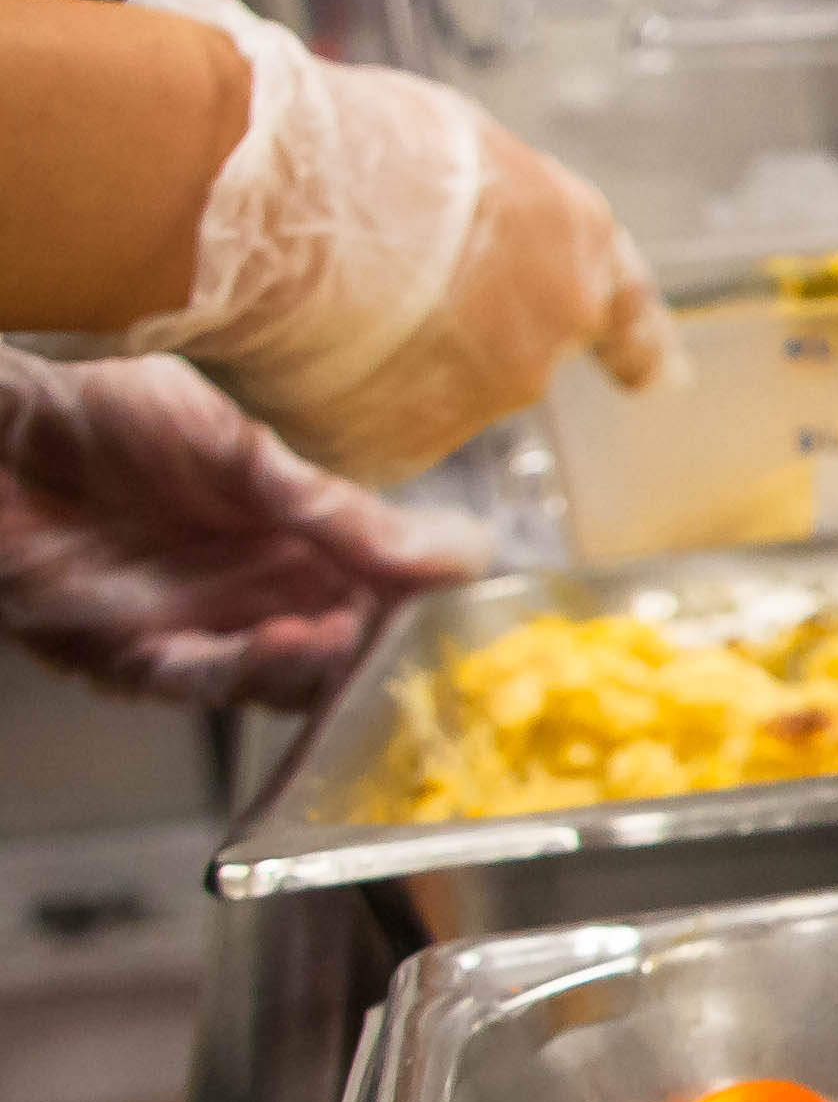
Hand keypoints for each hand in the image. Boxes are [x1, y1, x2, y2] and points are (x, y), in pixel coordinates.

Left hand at [0, 351, 480, 708]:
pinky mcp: (127, 656)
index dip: (421, 607)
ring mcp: (192, 633)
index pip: (378, 597)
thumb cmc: (103, 420)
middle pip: (337, 656)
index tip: (470, 599)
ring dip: (318, 666)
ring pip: (274, 680)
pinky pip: (195, 679)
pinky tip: (290, 641)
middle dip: (378, 654)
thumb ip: (332, 508)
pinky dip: (245, 667)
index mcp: (291, 548)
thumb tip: (457, 549)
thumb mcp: (236, 448)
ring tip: (352, 638)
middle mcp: (250, 602)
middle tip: (419, 636)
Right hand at [115, 0, 669, 482]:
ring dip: (376, 365)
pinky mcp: (404, 448)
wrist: (284, 208)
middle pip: (507, 353)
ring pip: (427, 393)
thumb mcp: (457, 152)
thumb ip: (488, 217)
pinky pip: (361, 429)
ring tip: (309, 304)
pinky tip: (288, 351)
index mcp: (574, 242)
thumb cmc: (357, 148)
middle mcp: (549, 332)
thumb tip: (463, 242)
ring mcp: (483, 399)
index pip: (625, 309)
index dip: (636, 344)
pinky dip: (324, 401)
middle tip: (367, 299)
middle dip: (450, 337)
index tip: (660, 379)